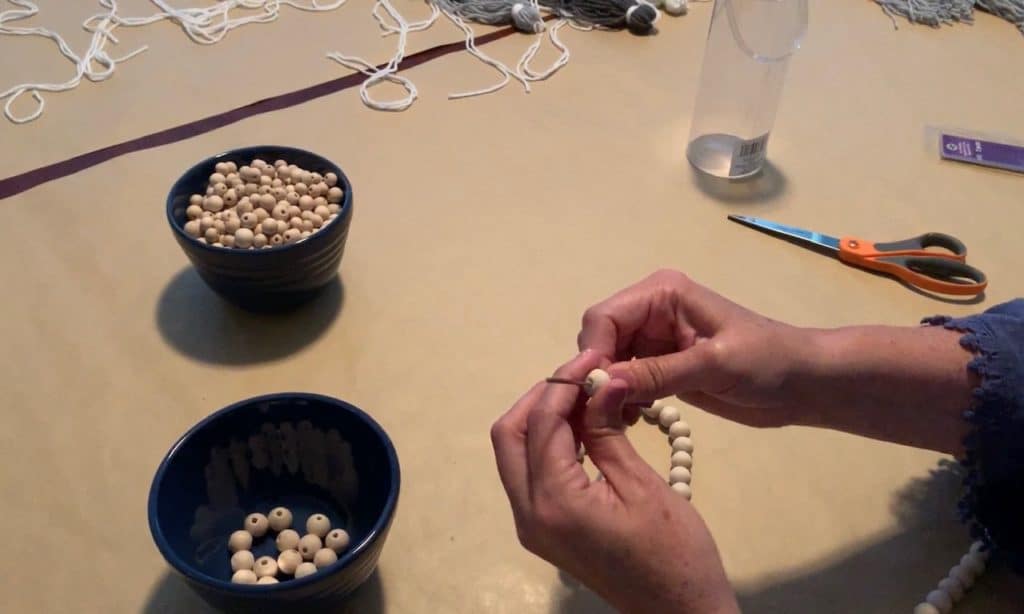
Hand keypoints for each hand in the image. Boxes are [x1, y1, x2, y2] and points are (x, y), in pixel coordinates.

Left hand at [491, 350, 737, 613]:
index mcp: (553, 502)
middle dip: (542, 397)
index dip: (564, 383)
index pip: (541, 424)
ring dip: (544, 418)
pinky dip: (551, 443)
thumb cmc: (674, 553)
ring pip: (516, 453)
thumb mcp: (642, 485)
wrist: (680, 612)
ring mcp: (533, 525)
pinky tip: (586, 425)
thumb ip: (609, 430)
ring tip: (588, 392)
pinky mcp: (545, 529)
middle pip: (510, 436)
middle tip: (583, 374)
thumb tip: (601, 379)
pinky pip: (533, 473)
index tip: (594, 358)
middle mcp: (529, 514)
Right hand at [577, 269, 814, 427]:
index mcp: (662, 294)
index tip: (599, 391)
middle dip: (599, 372)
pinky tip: (634, 417)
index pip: (604, 317)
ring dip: (608, 388)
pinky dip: (622, 398)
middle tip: (607, 410)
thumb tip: (605, 383)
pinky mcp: (661, 366)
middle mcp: (651, 311)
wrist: (803, 383)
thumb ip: (658, 372)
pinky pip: (625, 379)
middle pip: (599, 338)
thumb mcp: (713, 365)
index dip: (594, 353)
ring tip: (620, 418)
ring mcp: (654, 340)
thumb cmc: (767, 362)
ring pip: (608, 361)